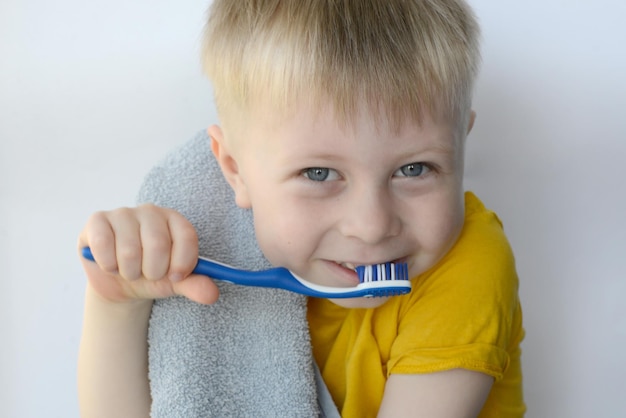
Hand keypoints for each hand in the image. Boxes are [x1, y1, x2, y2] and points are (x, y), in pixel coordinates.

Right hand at [78, 204, 218, 304]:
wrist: (120, 284)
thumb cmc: (152, 276)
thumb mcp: (176, 283)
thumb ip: (195, 285)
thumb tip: (212, 294)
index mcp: (175, 220)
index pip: (186, 236)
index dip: (182, 263)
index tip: (175, 278)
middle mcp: (151, 211)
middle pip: (158, 244)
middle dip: (153, 271)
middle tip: (148, 274)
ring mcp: (123, 213)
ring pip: (129, 250)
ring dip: (129, 272)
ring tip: (129, 271)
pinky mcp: (97, 221)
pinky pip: (103, 245)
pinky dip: (108, 265)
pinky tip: (110, 264)